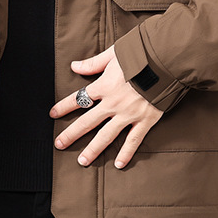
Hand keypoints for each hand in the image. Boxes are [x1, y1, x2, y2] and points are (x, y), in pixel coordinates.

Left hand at [50, 45, 162, 168]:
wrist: (165, 60)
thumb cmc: (140, 54)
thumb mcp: (113, 54)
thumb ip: (93, 63)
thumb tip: (74, 65)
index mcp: (104, 86)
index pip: (79, 98)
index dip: (64, 106)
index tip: (53, 114)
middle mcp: (113, 103)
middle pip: (87, 121)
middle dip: (71, 134)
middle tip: (59, 144)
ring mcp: (128, 114)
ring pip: (107, 135)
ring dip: (93, 149)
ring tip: (82, 161)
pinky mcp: (145, 120)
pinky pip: (133, 140)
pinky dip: (126, 153)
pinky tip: (118, 164)